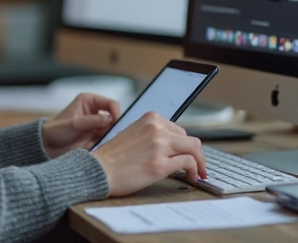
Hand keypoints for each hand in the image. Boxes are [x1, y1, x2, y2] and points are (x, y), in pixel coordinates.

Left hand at [42, 93, 119, 158]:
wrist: (46, 146)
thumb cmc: (56, 130)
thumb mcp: (74, 124)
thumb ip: (92, 121)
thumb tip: (111, 119)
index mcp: (89, 101)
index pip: (110, 104)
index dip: (116, 113)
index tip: (116, 125)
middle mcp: (94, 111)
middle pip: (113, 117)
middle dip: (114, 126)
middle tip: (114, 136)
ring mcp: (95, 125)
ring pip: (111, 129)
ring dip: (111, 136)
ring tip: (105, 143)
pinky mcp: (95, 137)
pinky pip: (107, 139)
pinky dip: (107, 143)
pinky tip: (102, 147)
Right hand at [90, 112, 206, 196]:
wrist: (97, 170)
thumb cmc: (112, 157)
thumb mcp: (133, 135)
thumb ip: (152, 136)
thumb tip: (172, 146)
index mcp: (150, 119)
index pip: (178, 130)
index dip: (185, 145)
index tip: (188, 154)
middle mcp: (157, 129)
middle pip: (189, 139)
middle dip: (194, 154)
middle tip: (197, 166)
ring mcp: (159, 146)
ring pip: (194, 149)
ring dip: (200, 162)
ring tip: (199, 173)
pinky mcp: (160, 164)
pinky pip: (188, 163)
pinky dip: (195, 170)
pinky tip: (192, 177)